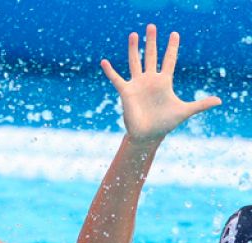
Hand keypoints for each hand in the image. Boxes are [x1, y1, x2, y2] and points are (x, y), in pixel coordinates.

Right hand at [101, 24, 220, 142]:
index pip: (169, 60)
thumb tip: (220, 101)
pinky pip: (116, 79)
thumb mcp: (185, 111)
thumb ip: (201, 104)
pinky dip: (110, 71)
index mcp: (164, 82)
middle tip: (151, 26)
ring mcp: (138, 84)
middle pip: (151, 56)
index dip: (172, 47)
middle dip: (152, 41)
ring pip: (135, 62)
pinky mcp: (126, 92)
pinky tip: (104, 62)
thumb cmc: (166, 123)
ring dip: (134, 48)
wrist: (148, 134)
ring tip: (133, 34)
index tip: (174, 34)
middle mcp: (150, 80)